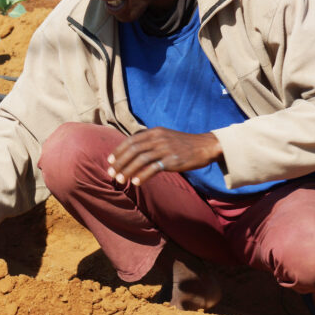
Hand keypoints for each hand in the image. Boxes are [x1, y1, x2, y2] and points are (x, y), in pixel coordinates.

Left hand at [107, 128, 222, 186]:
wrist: (205, 146)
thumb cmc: (182, 144)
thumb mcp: (164, 136)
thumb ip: (150, 141)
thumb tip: (132, 150)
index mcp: (154, 132)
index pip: (131, 140)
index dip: (118, 151)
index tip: (110, 161)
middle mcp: (158, 139)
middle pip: (133, 150)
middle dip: (119, 162)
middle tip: (111, 173)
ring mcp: (165, 149)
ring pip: (140, 160)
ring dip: (127, 170)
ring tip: (120, 180)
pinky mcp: (172, 161)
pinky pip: (153, 168)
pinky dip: (142, 176)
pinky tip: (135, 182)